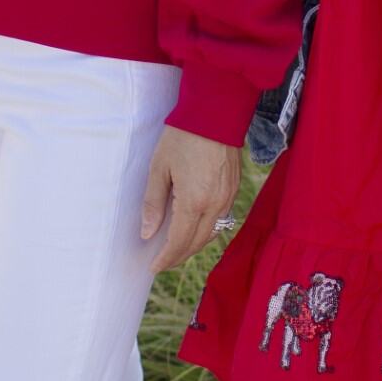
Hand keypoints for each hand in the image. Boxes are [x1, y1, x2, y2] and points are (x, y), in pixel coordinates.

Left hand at [140, 126, 240, 272]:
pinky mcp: (234, 189)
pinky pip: (220, 220)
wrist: (215, 113)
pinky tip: (193, 227)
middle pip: (196, 243)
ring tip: (175, 248)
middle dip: (178, 256)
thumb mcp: (159, 168)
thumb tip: (148, 233)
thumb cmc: (183, 137)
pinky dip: (205, 230)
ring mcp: (228, 197)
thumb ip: (153, 203)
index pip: (179, 242)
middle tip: (162, 262)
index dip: (166, 258)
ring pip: (210, 234)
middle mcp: (215, 204)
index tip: (153, 267)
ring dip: (192, 245)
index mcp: (194, 201)